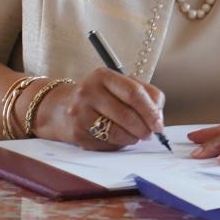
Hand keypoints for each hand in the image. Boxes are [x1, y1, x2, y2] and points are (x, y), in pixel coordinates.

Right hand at [34, 68, 164, 150]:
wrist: (60, 108)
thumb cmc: (99, 97)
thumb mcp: (119, 86)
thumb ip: (144, 94)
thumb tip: (158, 118)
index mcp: (103, 76)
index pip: (134, 93)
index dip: (151, 111)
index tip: (159, 124)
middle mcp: (88, 91)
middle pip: (128, 115)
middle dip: (145, 128)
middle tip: (150, 134)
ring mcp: (80, 113)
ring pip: (118, 133)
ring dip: (133, 138)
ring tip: (135, 135)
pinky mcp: (78, 133)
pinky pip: (108, 144)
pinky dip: (119, 144)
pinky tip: (116, 137)